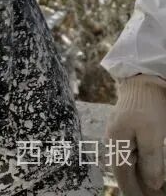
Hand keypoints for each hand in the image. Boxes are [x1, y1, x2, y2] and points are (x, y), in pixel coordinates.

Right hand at [108, 76, 165, 194]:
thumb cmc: (148, 106)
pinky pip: (128, 151)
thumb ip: (151, 160)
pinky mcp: (124, 127)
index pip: (121, 173)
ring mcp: (116, 132)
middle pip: (122, 168)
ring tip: (148, 187)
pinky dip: (137, 163)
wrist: (144, 80)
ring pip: (125, 160)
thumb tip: (151, 183)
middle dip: (134, 185)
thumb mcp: (153, 134)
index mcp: (116, 141)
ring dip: (136, 175)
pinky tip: (144, 167)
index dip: (131, 190)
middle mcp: (112, 138)